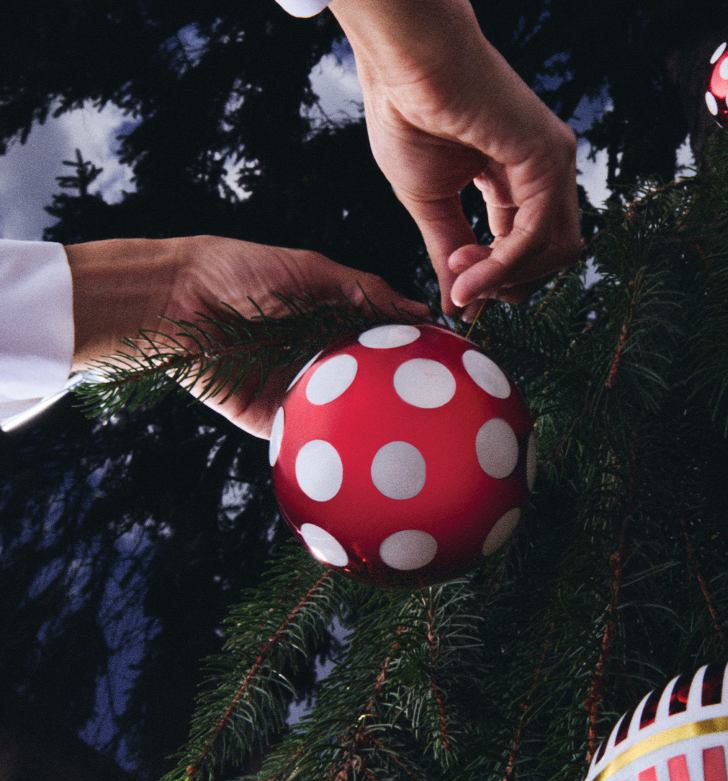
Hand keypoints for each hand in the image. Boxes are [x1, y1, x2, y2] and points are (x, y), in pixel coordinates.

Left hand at [66, 236, 429, 437]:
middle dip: (402, 401)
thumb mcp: (311, 271)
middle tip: (446, 414)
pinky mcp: (271, 420)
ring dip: (373, 430)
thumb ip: (364, 291)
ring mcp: (298, 393)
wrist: (175, 302)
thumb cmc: (240, 272)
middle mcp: (319, 361)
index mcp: (331, 325)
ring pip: (346, 418)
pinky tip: (367, 461)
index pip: (383, 345)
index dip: (414, 355)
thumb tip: (420, 310)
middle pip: (371, 386)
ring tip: (418, 446)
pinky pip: (308, 440)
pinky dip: (332, 451)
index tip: (453, 366)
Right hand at [334, 0, 581, 316]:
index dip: (497, 280)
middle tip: (463, 287)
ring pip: (556, 252)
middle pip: (551, 257)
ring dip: (507, 278)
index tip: (460, 295)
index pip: (527, 247)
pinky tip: (467, 271)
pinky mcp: (547, 157)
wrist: (402, 61)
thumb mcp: (429, 203)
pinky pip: (537, 234)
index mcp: (516, 177)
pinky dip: (503, 264)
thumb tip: (457, 306)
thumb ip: (450, 253)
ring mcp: (551, 161)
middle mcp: (543, 169)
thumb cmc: (407, 114)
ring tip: (461, 274)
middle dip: (507, 285)